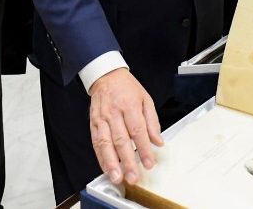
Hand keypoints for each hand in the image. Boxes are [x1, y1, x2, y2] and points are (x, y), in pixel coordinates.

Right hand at [89, 68, 163, 185]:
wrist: (106, 76)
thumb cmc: (127, 88)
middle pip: (121, 140)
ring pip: (105, 144)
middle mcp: (114, 113)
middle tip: (133, 176)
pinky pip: (96, 143)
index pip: (138, 131)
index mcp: (129, 105)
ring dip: (111, 163)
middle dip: (127, 161)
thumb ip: (152, 122)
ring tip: (118, 177)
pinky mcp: (93, 124)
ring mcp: (102, 119)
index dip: (143, 149)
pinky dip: (101, 158)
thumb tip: (158, 142)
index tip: (149, 163)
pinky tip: (107, 168)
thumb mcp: (146, 99)